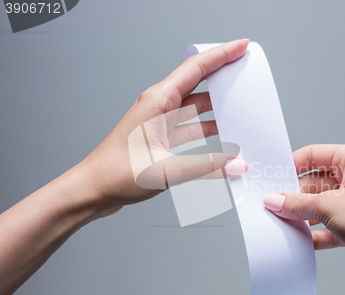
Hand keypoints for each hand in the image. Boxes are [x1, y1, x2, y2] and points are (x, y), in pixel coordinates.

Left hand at [77, 39, 249, 217]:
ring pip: (196, 108)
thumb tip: (237, 165)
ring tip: (240, 107)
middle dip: (223, 77)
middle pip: (198, 84)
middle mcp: (159, 107)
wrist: (93, 190)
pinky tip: (222, 137)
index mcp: (158, 102)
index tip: (241, 46)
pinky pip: (190, 127)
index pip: (196, 69)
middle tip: (245, 73)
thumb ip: (206, 167)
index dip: (222, 55)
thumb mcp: (165, 169)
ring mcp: (159, 123)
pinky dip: (207, 130)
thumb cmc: (115, 173)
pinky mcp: (160, 138)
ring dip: (217, 108)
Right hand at [264, 144, 344, 294]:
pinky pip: (330, 226)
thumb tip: (275, 201)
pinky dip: (316, 233)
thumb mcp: (327, 205)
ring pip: (322, 205)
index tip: (273, 177)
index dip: (292, 165)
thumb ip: (296, 204)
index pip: (314, 154)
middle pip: (315, 182)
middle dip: (295, 195)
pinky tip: (302, 241)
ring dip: (304, 215)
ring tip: (284, 222)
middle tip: (274, 204)